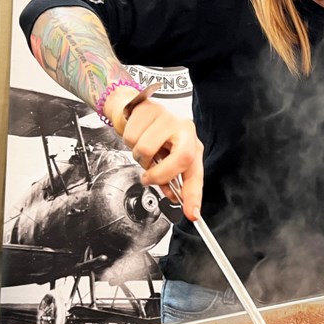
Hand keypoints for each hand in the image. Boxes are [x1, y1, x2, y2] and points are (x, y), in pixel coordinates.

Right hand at [121, 100, 203, 221]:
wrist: (136, 111)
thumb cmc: (155, 137)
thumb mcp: (167, 160)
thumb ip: (171, 181)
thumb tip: (173, 198)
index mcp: (192, 145)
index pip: (195, 174)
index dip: (194, 196)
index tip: (192, 214)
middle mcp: (184, 130)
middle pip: (180, 158)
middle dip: (159, 173)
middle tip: (149, 174)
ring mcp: (167, 117)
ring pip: (146, 149)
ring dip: (139, 156)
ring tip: (143, 148)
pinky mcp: (148, 109)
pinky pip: (130, 136)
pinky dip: (128, 141)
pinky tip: (137, 135)